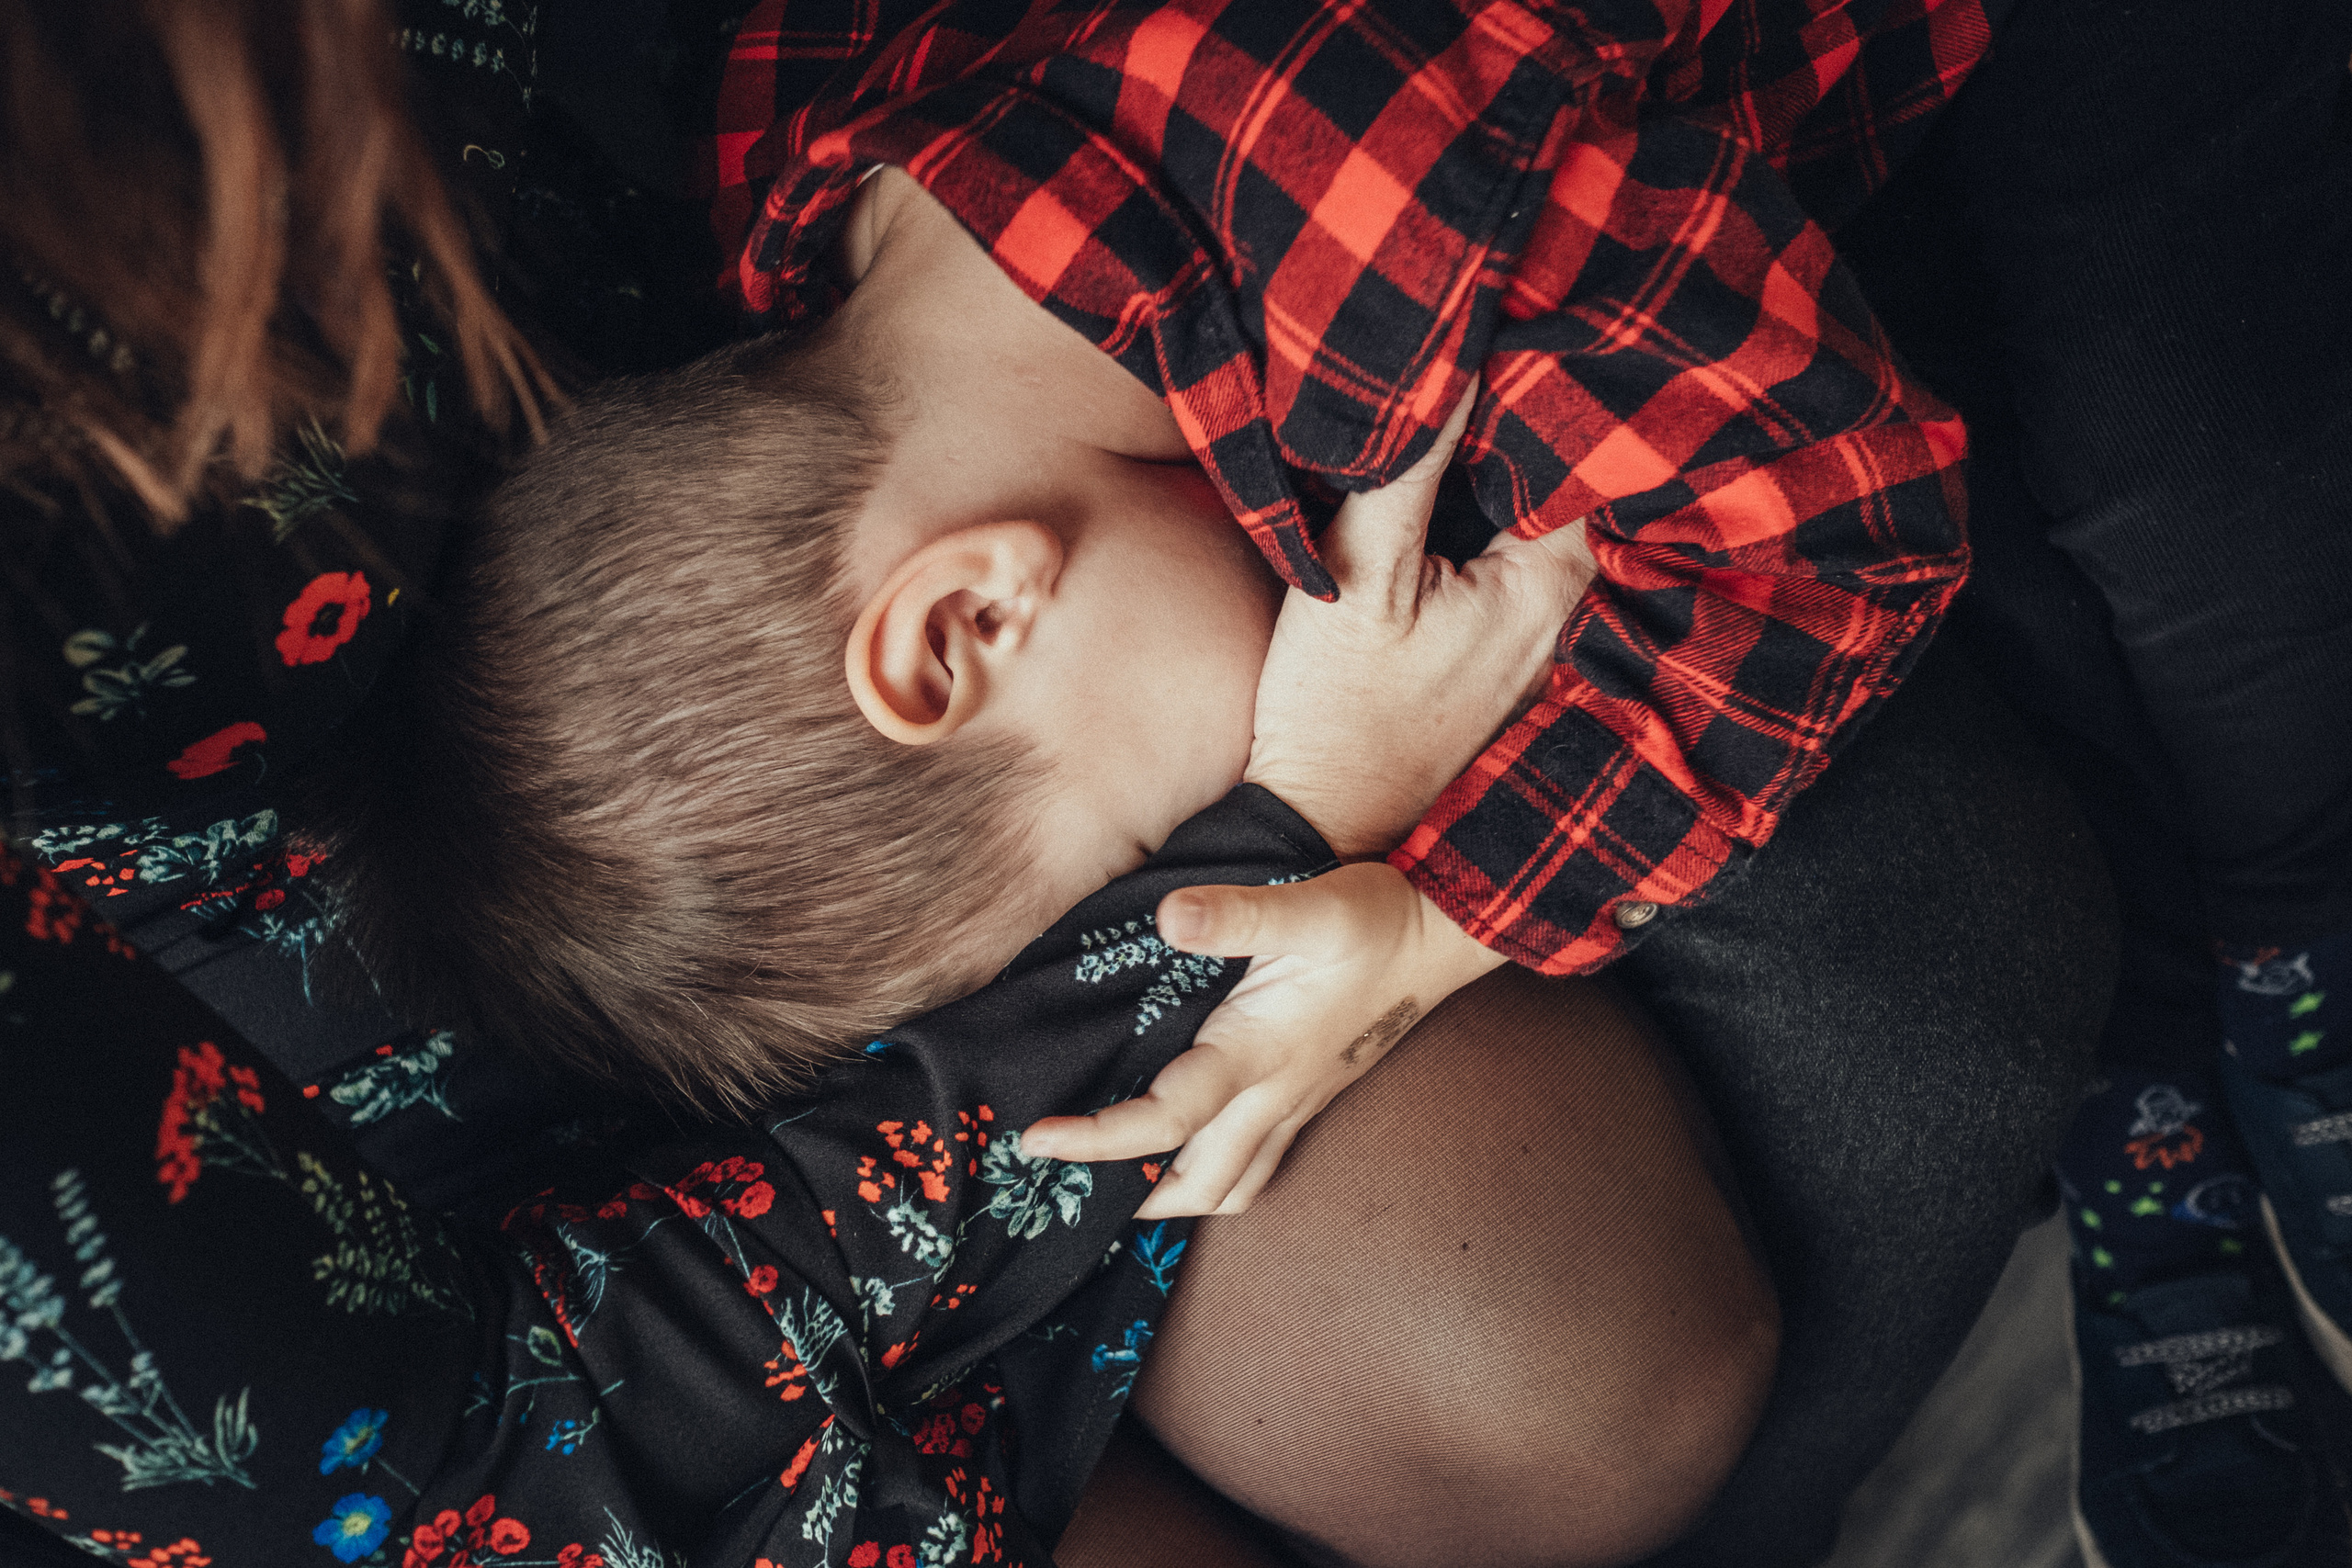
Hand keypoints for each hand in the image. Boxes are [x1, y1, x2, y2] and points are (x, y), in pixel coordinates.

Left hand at [1019, 863, 1503, 1216]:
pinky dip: (1212, 1177)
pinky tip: (1187, 1153)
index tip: (1035, 1140)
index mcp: (1257, 1054)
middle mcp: (1275, 1094)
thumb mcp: (1307, 906)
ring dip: (1173, 1200)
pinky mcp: (1308, 1095)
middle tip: (1062, 1178)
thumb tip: (1167, 917)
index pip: (1165, 1120)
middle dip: (1128, 1198)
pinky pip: (1256, 1165)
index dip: (1097, 1139)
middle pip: (1196, 1185)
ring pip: (1231, 1188)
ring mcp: (1296, 1103)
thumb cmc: (1375, 918)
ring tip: (1117, 1184)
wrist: (1443, 935)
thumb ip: (1236, 916)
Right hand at [1247, 386, 1597, 858]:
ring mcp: (1542, 643)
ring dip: (1515, 471)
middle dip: (1536, 422)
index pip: (1581, 455)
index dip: (1547, 386)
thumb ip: (1407, 468)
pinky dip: (1501, 519)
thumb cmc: (1334, 707)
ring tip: (1482, 395)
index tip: (1520, 329)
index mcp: (1551, 587)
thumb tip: (1448, 365)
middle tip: (1502, 345)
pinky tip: (1465, 484)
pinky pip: (1521, 564)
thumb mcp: (1360, 572)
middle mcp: (1570, 614)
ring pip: (1546, 525)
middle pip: (1570, 487)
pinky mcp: (1506, 659)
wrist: (1321, 817)